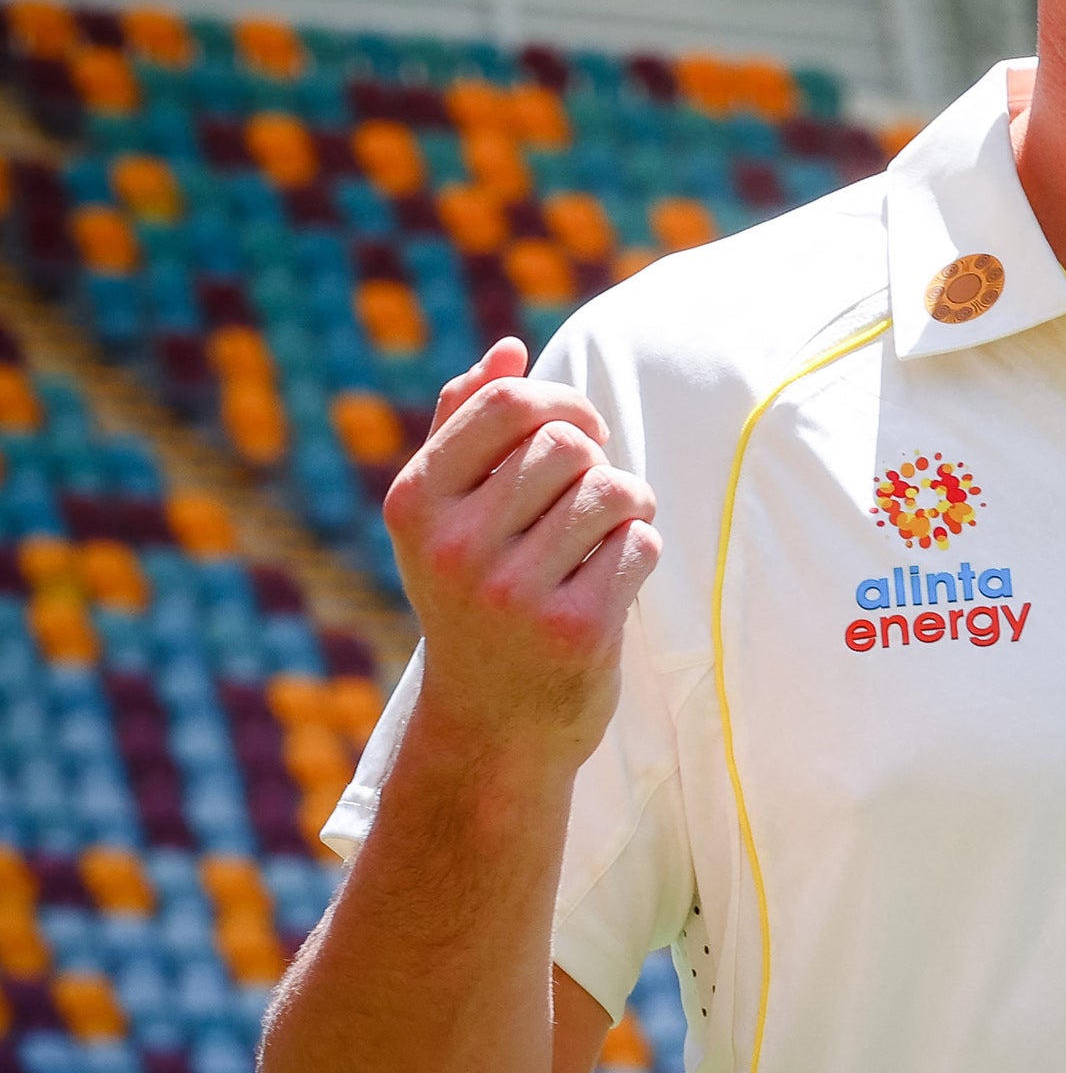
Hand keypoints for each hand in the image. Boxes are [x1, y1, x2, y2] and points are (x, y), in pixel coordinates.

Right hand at [381, 338, 658, 769]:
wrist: (493, 723)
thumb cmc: (478, 599)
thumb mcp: (449, 517)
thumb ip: (466, 426)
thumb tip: (507, 349)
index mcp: (415, 502)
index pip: (510, 401)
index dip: (565, 402)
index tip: (582, 433)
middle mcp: (452, 547)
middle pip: (570, 443)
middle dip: (599, 461)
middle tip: (593, 499)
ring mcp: (511, 593)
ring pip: (614, 491)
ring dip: (630, 506)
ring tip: (606, 538)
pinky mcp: (573, 631)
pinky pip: (641, 545)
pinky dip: (642, 551)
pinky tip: (613, 580)